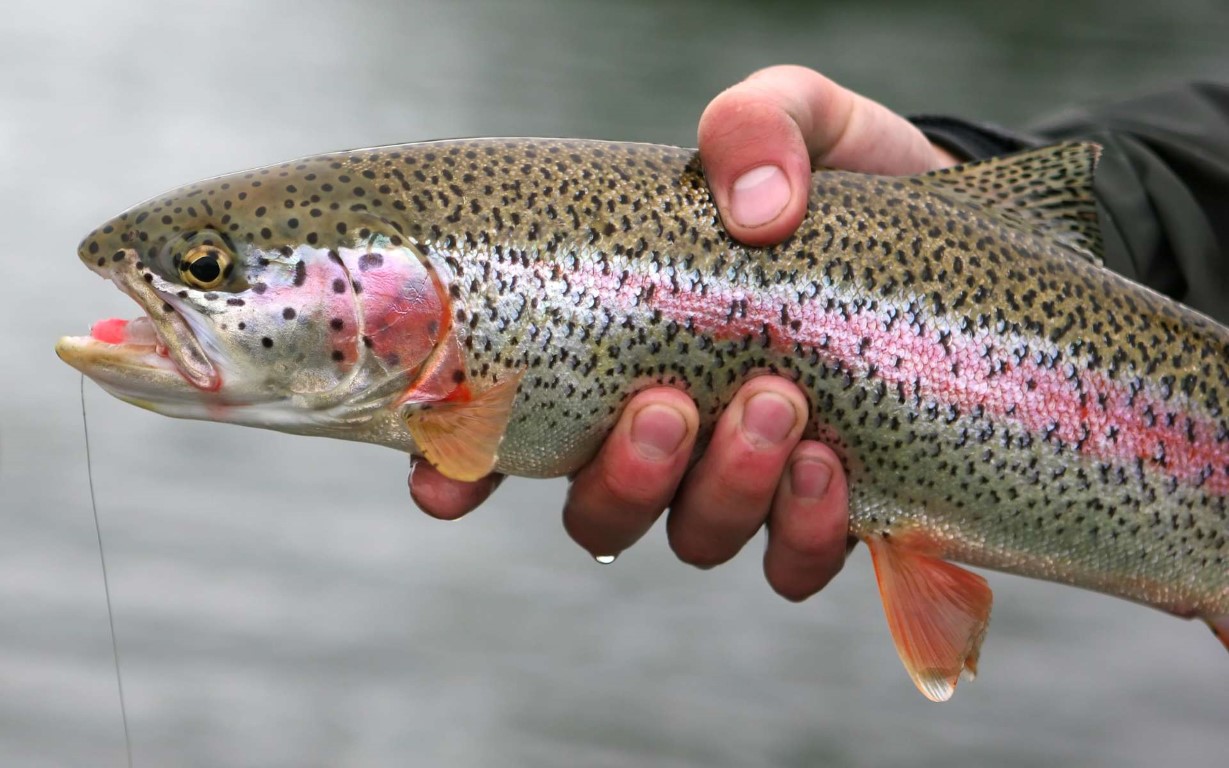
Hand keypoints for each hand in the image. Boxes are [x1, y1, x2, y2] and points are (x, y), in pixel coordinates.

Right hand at [410, 65, 957, 600]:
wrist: (955, 228)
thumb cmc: (845, 183)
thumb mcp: (799, 119)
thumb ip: (755, 126)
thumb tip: (754, 214)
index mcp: (624, 350)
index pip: (513, 431)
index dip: (462, 472)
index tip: (448, 484)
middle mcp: (670, 432)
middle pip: (600, 510)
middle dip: (626, 475)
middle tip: (670, 403)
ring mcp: (746, 479)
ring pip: (691, 539)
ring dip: (721, 493)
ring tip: (777, 408)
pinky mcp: (831, 512)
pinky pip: (791, 569)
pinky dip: (800, 536)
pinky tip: (830, 469)